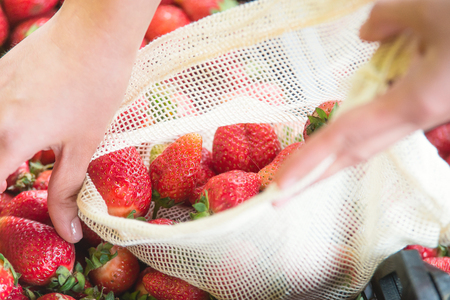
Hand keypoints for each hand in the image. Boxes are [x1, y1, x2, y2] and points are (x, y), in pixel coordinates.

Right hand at [0, 0, 158, 242]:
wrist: (94, 34)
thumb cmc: (95, 90)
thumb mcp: (83, 145)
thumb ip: (67, 191)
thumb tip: (68, 233)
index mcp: (8, 139)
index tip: (11, 206)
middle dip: (1, 176)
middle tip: (19, 180)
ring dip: (2, 153)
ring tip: (22, 159)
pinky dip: (2, 128)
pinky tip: (26, 125)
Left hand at [275, 0, 449, 194]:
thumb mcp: (433, 8)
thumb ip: (390, 20)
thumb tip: (369, 35)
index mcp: (418, 101)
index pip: (349, 137)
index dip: (313, 161)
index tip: (282, 185)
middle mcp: (418, 115)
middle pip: (354, 152)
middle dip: (314, 175)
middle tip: (278, 197)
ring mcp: (424, 112)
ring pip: (368, 137)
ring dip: (330, 155)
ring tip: (296, 173)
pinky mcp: (429, 102)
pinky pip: (384, 115)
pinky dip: (356, 125)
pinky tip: (336, 137)